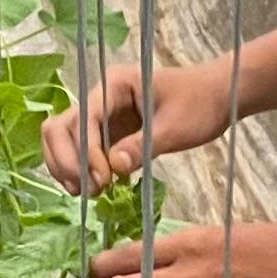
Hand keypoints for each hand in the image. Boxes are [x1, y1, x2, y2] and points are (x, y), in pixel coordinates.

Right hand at [46, 57, 240, 194]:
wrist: (216, 96)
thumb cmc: (200, 104)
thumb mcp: (175, 128)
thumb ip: (144, 146)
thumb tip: (114, 167)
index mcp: (114, 85)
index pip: (83, 118)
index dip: (86, 151)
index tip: (104, 179)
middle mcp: (99, 97)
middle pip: (60, 127)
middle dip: (67, 161)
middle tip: (90, 191)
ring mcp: (100, 114)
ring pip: (62, 138)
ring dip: (67, 166)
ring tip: (89, 193)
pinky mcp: (106, 131)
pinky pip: (79, 149)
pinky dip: (78, 168)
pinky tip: (94, 188)